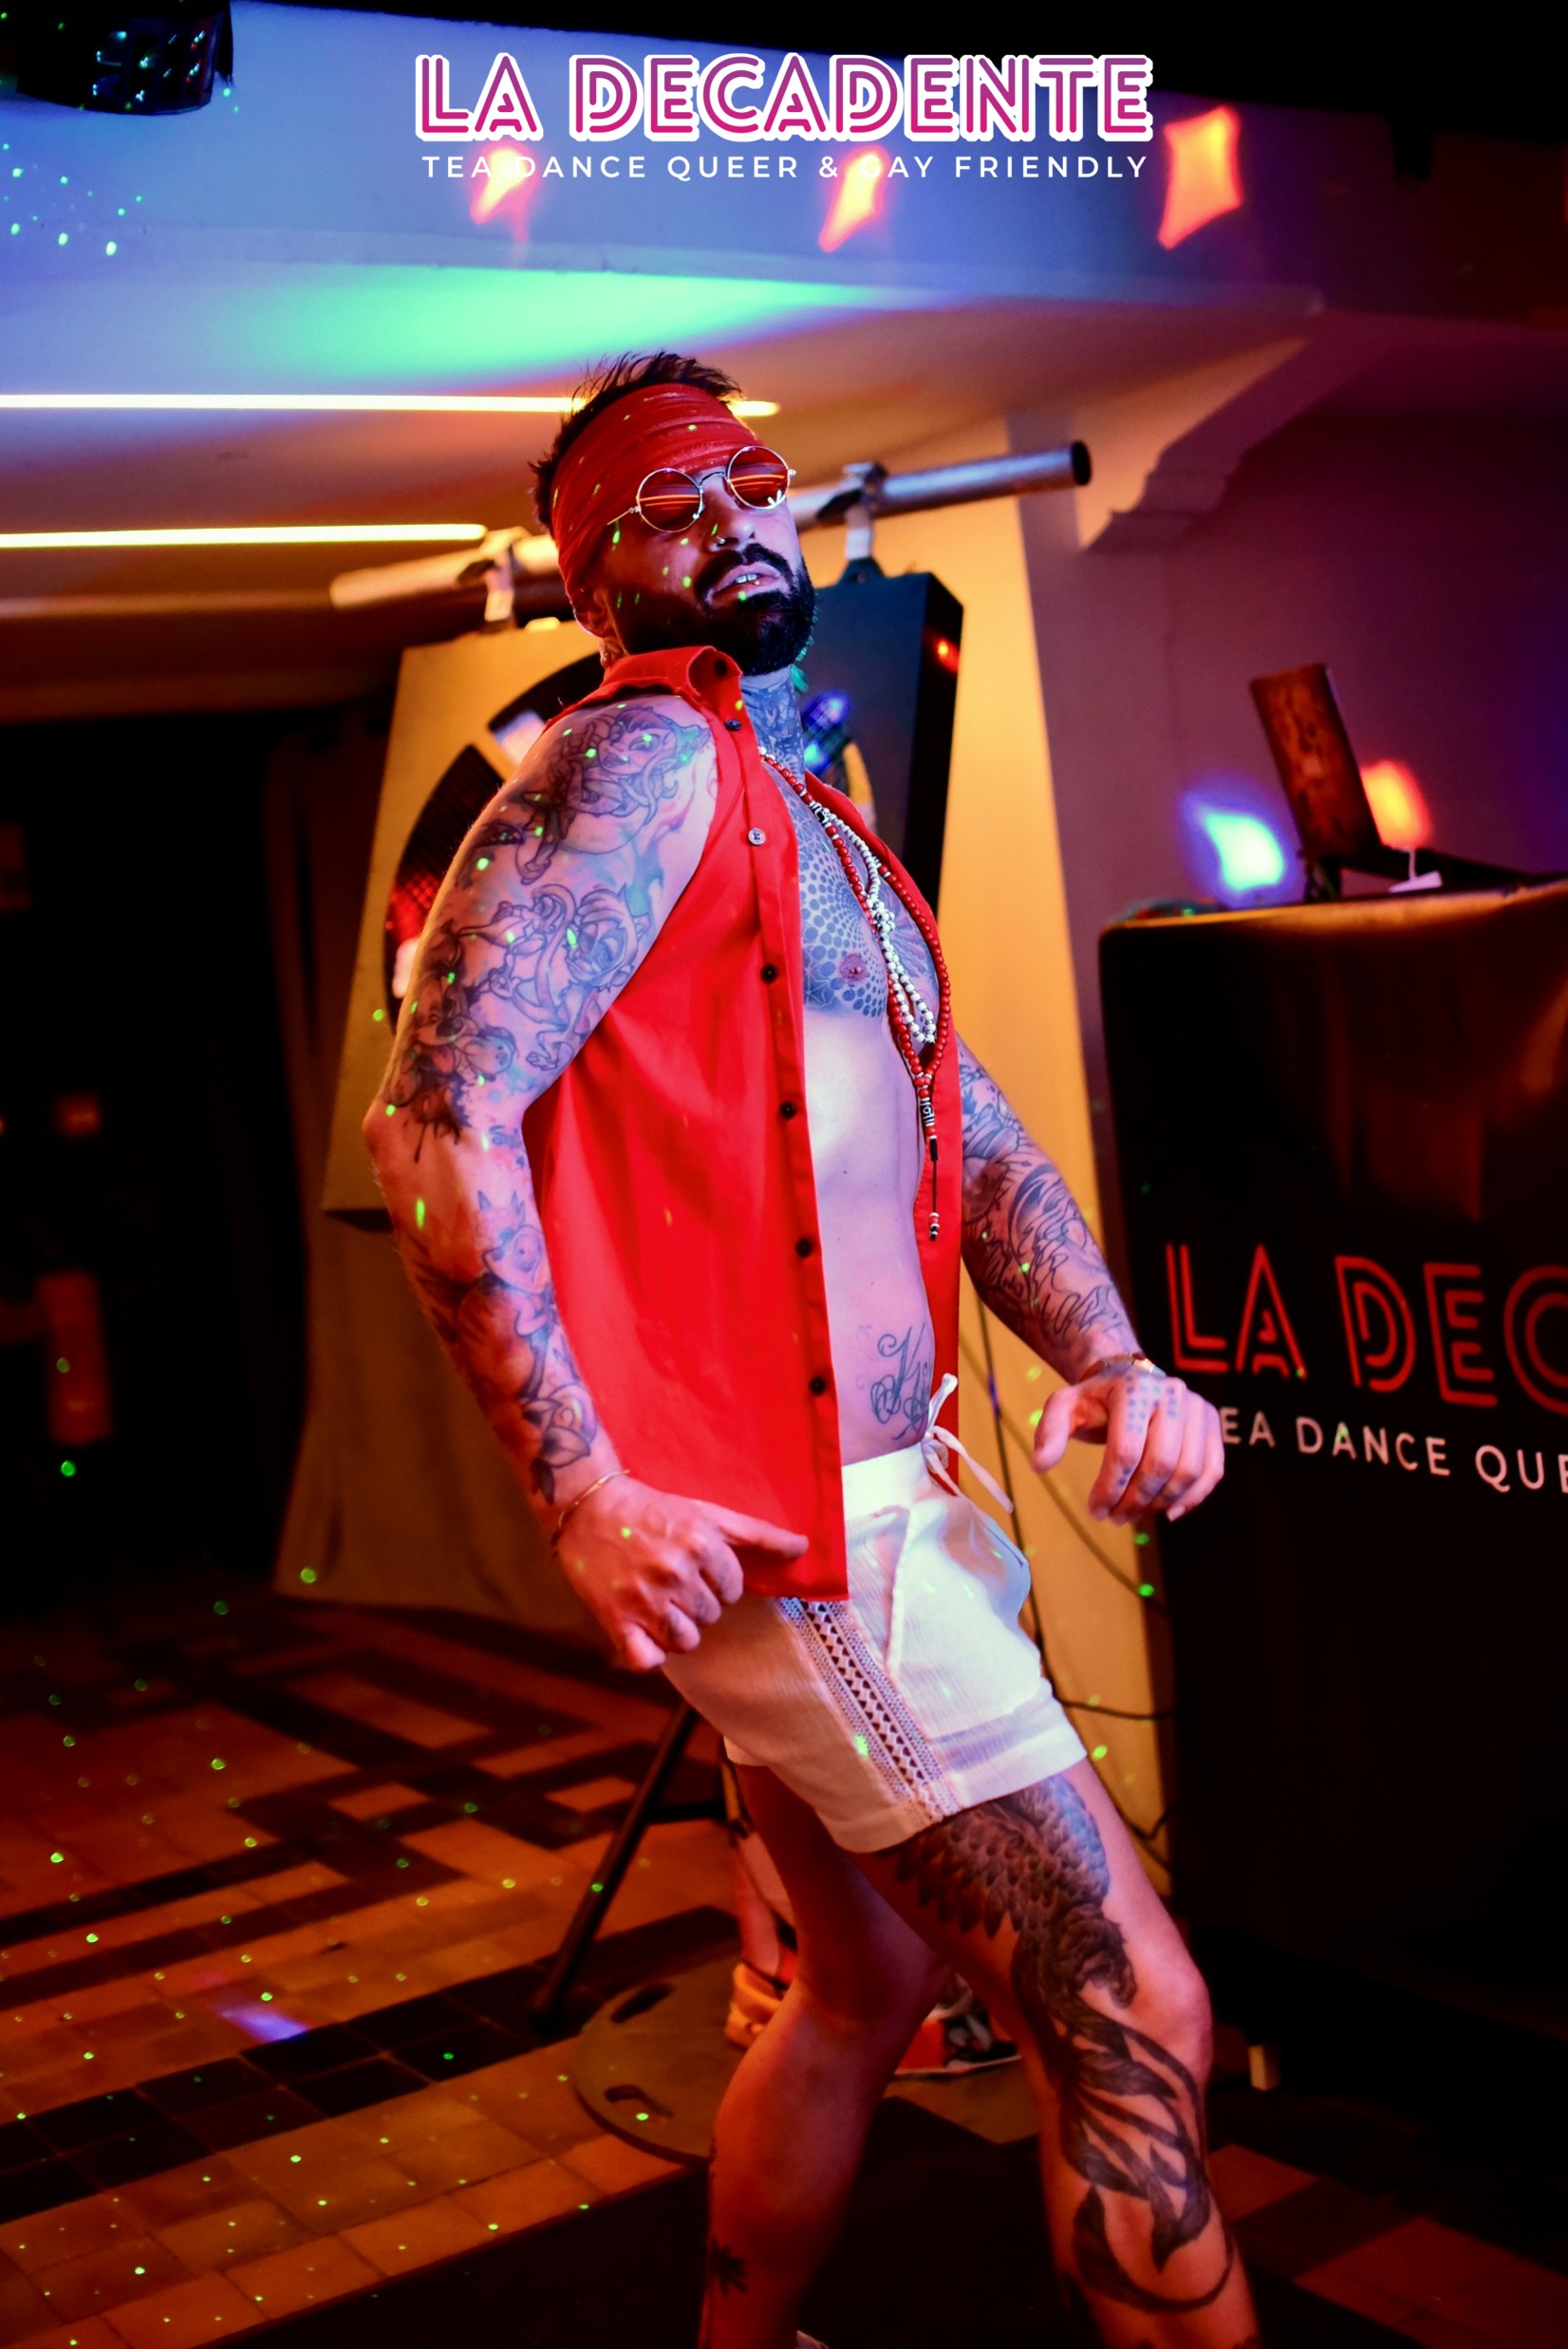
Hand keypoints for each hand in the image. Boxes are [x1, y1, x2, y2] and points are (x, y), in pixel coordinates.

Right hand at [552, 1476, 807, 1670]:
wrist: (590, 1506)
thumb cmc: (654, 1510)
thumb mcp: (708, 1513)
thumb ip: (758, 1534)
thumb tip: (803, 1548)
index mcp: (702, 1545)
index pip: (733, 1591)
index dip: (717, 1582)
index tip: (695, 1568)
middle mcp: (676, 1572)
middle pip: (711, 1616)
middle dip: (696, 1602)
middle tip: (671, 1580)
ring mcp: (646, 1599)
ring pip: (686, 1641)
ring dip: (677, 1629)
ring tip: (659, 1604)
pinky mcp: (617, 1619)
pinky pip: (648, 1660)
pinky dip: (649, 1654)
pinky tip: (644, 1634)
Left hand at [1031, 1368, 1224, 1525]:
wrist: (1130, 1380)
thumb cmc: (1096, 1400)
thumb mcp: (1065, 1407)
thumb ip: (1050, 1432)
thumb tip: (1039, 1465)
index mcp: (1134, 1388)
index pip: (1126, 1449)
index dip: (1110, 1487)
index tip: (1095, 1510)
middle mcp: (1172, 1393)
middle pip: (1160, 1463)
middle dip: (1136, 1500)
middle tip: (1115, 1518)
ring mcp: (1197, 1408)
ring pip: (1188, 1470)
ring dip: (1161, 1503)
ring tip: (1135, 1515)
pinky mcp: (1212, 1425)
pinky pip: (1212, 1470)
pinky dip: (1194, 1497)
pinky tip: (1169, 1513)